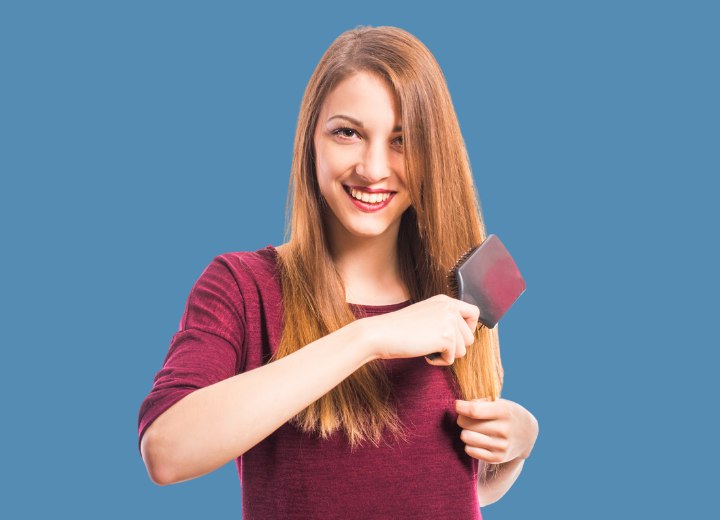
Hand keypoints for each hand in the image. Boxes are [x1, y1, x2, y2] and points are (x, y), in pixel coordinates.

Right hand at [359, 294, 479, 366]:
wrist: (382, 334)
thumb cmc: (399, 329)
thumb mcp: (426, 316)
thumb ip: (444, 320)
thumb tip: (464, 336)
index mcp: (445, 300)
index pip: (474, 313)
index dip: (469, 328)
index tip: (455, 337)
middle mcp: (450, 307)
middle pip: (470, 337)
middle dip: (454, 347)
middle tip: (433, 344)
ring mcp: (449, 321)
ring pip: (463, 350)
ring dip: (445, 354)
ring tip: (426, 347)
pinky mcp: (446, 337)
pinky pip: (451, 359)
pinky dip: (438, 361)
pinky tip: (424, 352)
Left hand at [455, 398, 538, 463]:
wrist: (527, 434)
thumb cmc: (507, 413)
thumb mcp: (500, 402)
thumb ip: (480, 402)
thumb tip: (460, 407)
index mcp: (504, 411)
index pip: (473, 411)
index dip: (460, 407)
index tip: (457, 405)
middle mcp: (503, 429)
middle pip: (465, 424)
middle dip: (462, 418)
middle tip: (468, 417)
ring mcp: (501, 446)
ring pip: (465, 437)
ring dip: (466, 431)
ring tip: (474, 429)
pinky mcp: (497, 458)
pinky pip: (470, 450)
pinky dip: (470, 444)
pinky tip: (478, 439)